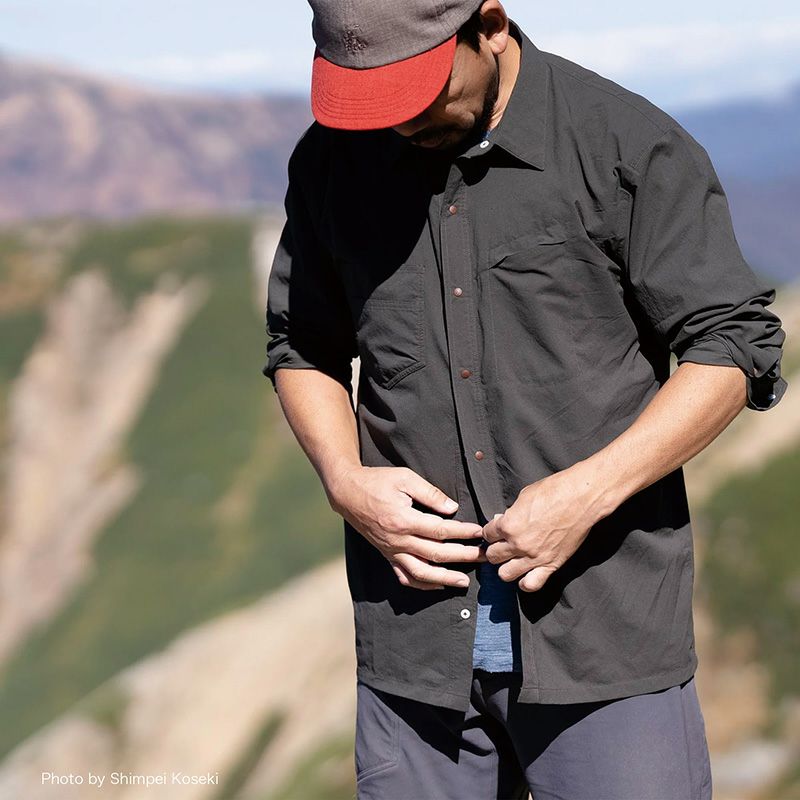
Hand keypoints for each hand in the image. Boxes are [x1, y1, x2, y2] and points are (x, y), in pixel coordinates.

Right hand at [328, 465, 487, 589]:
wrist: (348, 492)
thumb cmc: (377, 481)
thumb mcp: (404, 478)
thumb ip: (430, 493)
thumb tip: (452, 508)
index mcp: (404, 519)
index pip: (441, 530)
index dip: (463, 532)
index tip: (479, 532)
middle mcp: (398, 540)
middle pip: (436, 553)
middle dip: (463, 556)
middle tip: (483, 557)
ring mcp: (391, 550)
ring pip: (421, 572)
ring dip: (444, 578)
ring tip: (463, 581)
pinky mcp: (387, 555)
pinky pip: (404, 576)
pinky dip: (421, 584)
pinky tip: (437, 585)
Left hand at [481, 465, 602, 591]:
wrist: (581, 498)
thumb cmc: (554, 491)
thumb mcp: (524, 496)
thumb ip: (511, 513)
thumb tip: (504, 520)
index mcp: (509, 524)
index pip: (487, 535)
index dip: (491, 532)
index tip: (496, 531)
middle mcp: (518, 544)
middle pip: (493, 556)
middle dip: (495, 549)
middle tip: (502, 545)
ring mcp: (534, 557)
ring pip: (505, 574)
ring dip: (506, 567)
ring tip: (512, 560)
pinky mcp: (551, 565)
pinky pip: (530, 585)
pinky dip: (525, 582)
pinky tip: (526, 574)